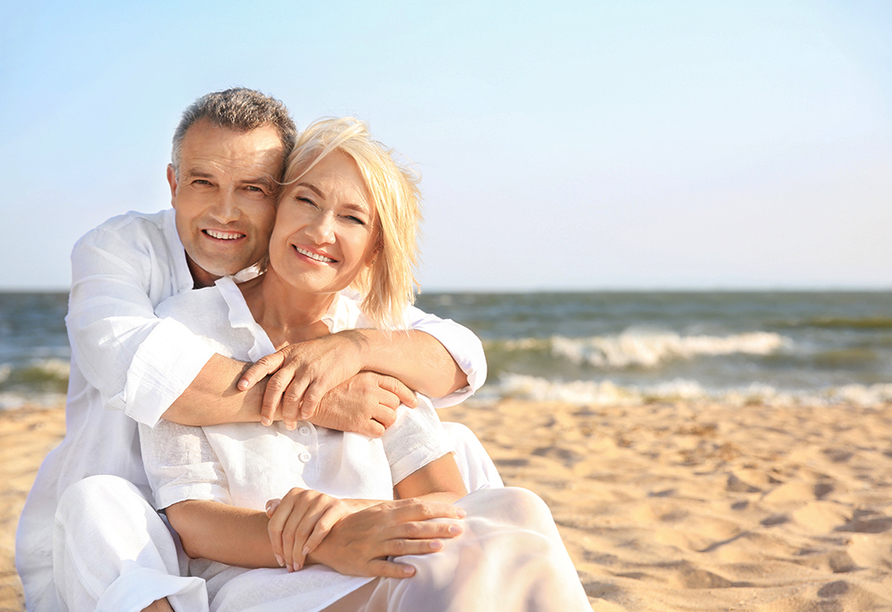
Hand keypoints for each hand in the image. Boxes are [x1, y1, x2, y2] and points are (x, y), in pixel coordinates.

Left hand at [239, 332, 366, 428]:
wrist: (350, 347)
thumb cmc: (322, 351)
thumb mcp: (300, 350)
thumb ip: (285, 362)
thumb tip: (266, 376)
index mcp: (287, 353)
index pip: (264, 363)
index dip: (251, 375)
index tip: (240, 387)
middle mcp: (296, 361)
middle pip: (275, 385)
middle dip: (267, 406)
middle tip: (264, 421)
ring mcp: (310, 370)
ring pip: (292, 396)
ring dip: (287, 413)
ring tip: (287, 424)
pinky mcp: (324, 379)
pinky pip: (310, 399)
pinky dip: (305, 410)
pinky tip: (304, 416)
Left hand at [266, 488, 366, 571]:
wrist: (342, 512)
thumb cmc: (313, 515)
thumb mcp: (295, 511)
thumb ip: (279, 510)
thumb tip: (269, 512)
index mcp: (292, 494)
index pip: (275, 524)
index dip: (275, 546)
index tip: (280, 561)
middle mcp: (305, 494)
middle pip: (289, 531)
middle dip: (288, 553)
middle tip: (290, 567)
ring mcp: (321, 499)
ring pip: (302, 532)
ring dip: (298, 553)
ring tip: (298, 564)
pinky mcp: (336, 506)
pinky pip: (320, 528)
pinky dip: (312, 542)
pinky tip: (308, 552)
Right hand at [308, 498, 465, 577]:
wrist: (326, 537)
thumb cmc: (357, 524)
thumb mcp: (378, 511)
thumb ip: (400, 509)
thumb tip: (425, 506)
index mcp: (386, 513)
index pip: (418, 508)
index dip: (440, 510)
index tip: (460, 513)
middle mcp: (381, 527)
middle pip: (413, 525)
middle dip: (437, 527)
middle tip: (459, 529)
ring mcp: (372, 545)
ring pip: (400, 544)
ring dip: (421, 546)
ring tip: (440, 547)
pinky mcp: (363, 563)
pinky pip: (382, 566)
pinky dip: (397, 568)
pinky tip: (412, 571)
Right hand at [311, 372, 417, 437]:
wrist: (307, 399)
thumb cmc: (327, 388)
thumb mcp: (349, 376)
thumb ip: (366, 381)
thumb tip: (382, 390)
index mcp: (369, 378)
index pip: (397, 385)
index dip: (408, 395)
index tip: (413, 402)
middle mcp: (370, 391)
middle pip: (395, 403)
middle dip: (390, 410)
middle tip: (381, 414)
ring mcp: (365, 407)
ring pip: (390, 418)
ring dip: (384, 422)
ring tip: (373, 422)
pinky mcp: (358, 423)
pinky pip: (379, 431)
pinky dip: (376, 432)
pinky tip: (366, 429)